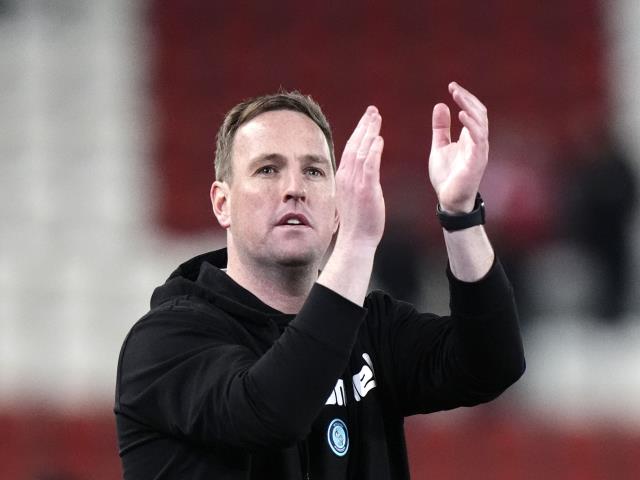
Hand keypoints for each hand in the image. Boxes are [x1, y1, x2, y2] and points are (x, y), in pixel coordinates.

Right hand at [334, 106, 384, 248]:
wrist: (356, 239)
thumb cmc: (358, 221)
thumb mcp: (353, 196)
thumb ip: (356, 181)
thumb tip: (363, 171)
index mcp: (343, 177)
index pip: (350, 149)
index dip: (358, 132)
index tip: (367, 119)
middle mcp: (346, 177)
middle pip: (354, 145)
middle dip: (364, 126)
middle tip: (372, 110)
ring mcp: (354, 183)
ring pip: (361, 151)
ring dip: (369, 133)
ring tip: (377, 118)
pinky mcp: (365, 190)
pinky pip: (369, 165)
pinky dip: (373, 151)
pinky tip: (379, 139)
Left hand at [429, 82, 488, 212]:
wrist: (449, 200)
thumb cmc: (447, 175)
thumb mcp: (439, 146)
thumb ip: (441, 128)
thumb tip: (441, 105)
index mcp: (470, 137)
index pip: (473, 111)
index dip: (465, 98)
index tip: (452, 86)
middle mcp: (478, 142)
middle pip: (479, 113)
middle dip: (467, 98)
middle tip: (453, 87)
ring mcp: (479, 150)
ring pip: (481, 122)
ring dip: (469, 107)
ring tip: (457, 95)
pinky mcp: (477, 160)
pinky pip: (478, 139)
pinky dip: (471, 125)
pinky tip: (461, 115)